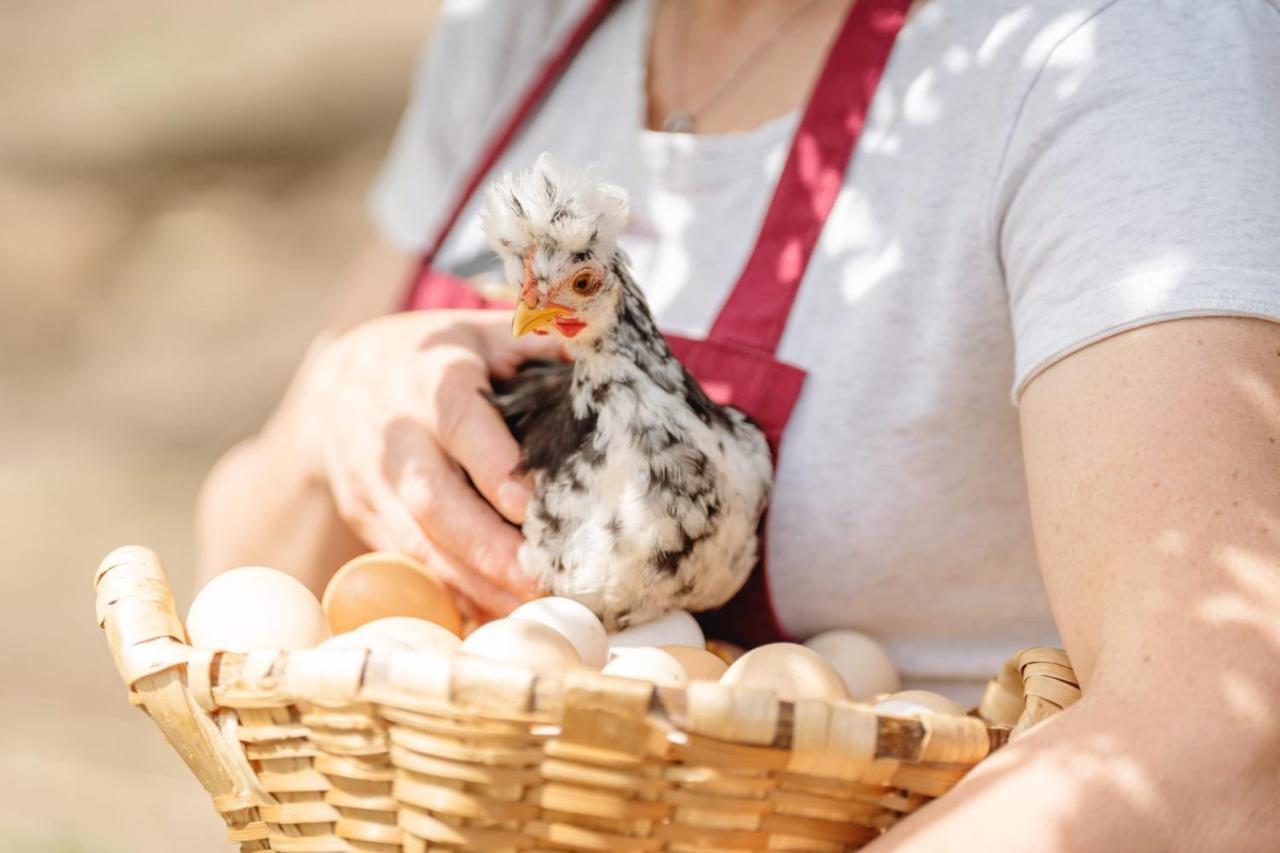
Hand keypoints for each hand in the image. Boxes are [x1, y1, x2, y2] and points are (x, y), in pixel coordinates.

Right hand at [300, 309, 562, 619]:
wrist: (338, 380)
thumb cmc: (434, 355)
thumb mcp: (482, 331)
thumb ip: (542, 343)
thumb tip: (610, 362)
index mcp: (429, 375)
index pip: (458, 420)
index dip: (491, 464)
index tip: (529, 505)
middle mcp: (393, 431)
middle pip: (433, 497)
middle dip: (485, 545)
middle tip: (538, 581)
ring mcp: (371, 480)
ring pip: (417, 541)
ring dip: (471, 580)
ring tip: (525, 609)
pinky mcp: (364, 517)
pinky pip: (407, 560)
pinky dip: (448, 591)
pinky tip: (491, 613)